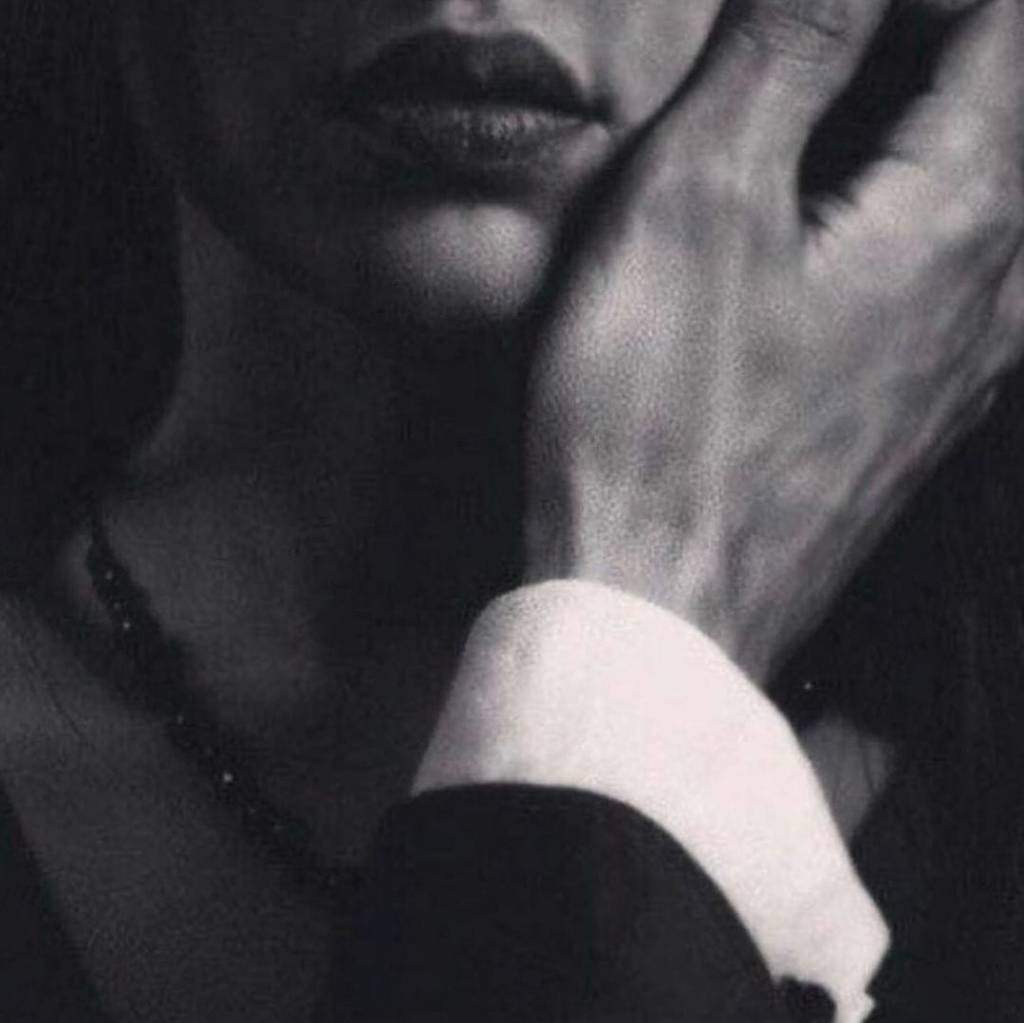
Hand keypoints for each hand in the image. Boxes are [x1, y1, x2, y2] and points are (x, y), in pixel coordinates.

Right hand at [525, 0, 1023, 682]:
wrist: (657, 612)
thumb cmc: (657, 424)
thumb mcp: (697, 204)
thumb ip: (790, 50)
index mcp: (961, 214)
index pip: (998, 31)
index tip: (813, 14)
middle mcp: (992, 296)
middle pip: (997, 115)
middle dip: (912, 58)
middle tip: (800, 56)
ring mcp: (957, 374)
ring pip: (973, 206)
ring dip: (901, 145)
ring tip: (799, 139)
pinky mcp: (902, 426)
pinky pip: (936, 290)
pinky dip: (890, 231)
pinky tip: (815, 250)